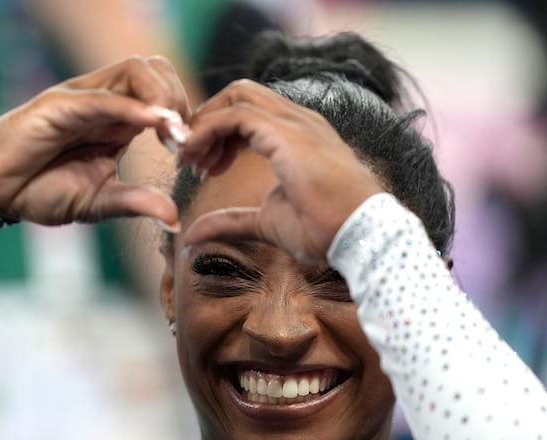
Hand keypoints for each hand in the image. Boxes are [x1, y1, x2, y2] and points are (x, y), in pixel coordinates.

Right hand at [0, 56, 188, 226]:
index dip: (183, 116)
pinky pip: (103, 98)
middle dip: (179, 99)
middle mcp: (104, 101)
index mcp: (118, 120)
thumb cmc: (41, 191)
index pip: (162, 92)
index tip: (189, 152)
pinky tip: (154, 125)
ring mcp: (82, 99)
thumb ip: (138, 203)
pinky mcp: (59, 105)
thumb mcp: (100, 202)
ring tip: (170, 134)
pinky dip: (133, 108)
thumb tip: (175, 219)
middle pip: (155, 69)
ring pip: (135, 71)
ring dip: (161, 98)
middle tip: (181, 141)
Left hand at [176, 79, 382, 263]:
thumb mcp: (265, 223)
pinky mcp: (287, 133)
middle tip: (189, 158)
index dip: (217, 134)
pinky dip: (207, 130)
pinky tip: (195, 156)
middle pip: (239, 95)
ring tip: (189, 159)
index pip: (248, 112)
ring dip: (204, 123)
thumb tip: (192, 235)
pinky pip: (235, 115)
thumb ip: (229, 222)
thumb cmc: (325, 231)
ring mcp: (294, 122)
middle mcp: (297, 120)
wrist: (358, 237)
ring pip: (236, 97)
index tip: (201, 168)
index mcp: (297, 135)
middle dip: (207, 120)